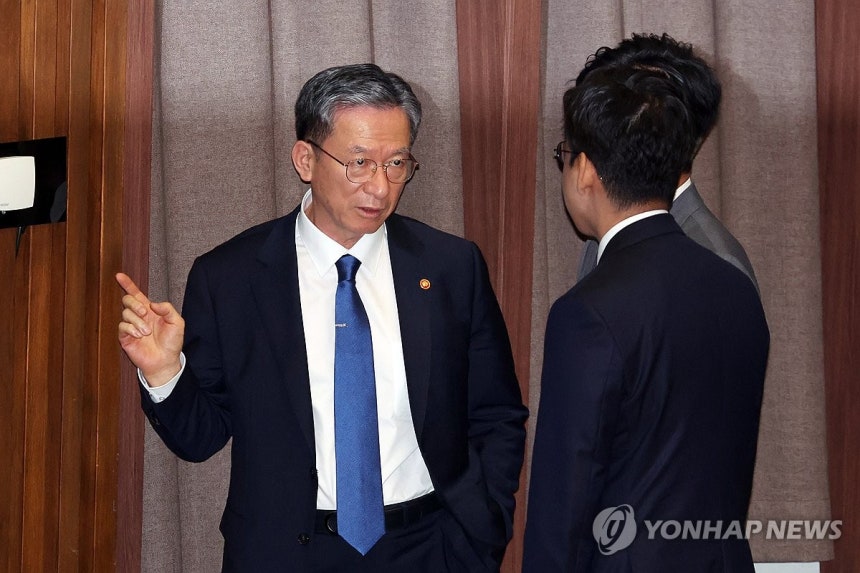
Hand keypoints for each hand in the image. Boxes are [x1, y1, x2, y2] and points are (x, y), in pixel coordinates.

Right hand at [116, 272, 184, 386]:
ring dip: (137, 321)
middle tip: (145, 313)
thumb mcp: (177, 323)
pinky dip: (131, 328)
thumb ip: (168, 309)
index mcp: (150, 310)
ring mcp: (131, 326)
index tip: (119, 275)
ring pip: (125, 313)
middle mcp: (139, 316)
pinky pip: (122, 326)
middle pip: (127, 300)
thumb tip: (153, 303)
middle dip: (134, 304)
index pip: (137, 294)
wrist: (165, 360)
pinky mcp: (125, 337)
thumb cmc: (172, 342)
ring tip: (146, 332)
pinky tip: (139, 335)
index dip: (128, 284)